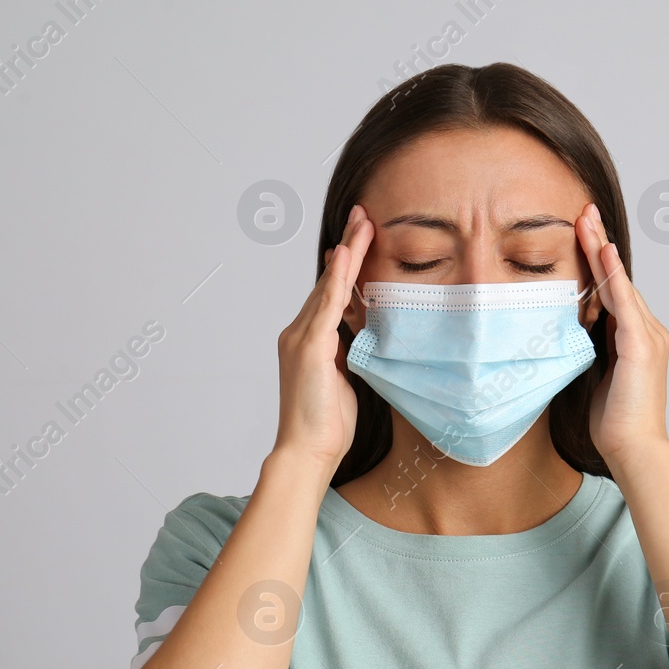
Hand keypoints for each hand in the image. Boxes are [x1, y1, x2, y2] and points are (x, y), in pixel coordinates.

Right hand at [272, 205, 372, 471]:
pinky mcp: (308, 348)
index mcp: (309, 340)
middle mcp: (299, 332)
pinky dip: (337, 279)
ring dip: (347, 253)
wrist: (307, 452)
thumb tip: (370, 337)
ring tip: (363, 223)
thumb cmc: (327, 424)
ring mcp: (301, 338)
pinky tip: (346, 256)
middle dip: (348, 247)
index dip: (347, 265)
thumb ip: (353, 353)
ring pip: (328, 286)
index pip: (332, 293)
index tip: (361, 237)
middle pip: (329, 281)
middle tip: (364, 215)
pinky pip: (326, 306)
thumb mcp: (347, 379)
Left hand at [576, 202, 668, 468]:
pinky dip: (612, 276)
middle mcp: (648, 330)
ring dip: (602, 249)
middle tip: (583, 210)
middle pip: (617, 278)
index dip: (597, 260)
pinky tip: (602, 253)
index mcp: (636, 337)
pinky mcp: (640, 346)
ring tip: (586, 220)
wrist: (634, 450)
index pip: (613, 289)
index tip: (582, 232)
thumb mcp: (596, 375)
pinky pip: (623, 302)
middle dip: (598, 243)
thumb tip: (570, 331)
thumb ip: (590, 349)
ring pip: (620, 283)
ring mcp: (647, 336)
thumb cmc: (614, 422)